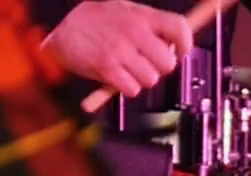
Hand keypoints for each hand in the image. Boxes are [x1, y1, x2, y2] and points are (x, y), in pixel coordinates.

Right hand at [43, 0, 193, 96]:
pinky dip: (127, 88)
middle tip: (147, 63)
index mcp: (142, 15)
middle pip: (168, 63)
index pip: (179, 28)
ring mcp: (121, 50)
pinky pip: (132, 89)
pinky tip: (118, 76)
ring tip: (128, 68)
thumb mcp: (126, 12)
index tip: (181, 53)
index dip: (186, 45)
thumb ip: (150, 26)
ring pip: (151, 80)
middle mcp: (134, 31)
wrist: (64, 29)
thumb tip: (176, 45)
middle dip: (160, 68)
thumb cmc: (97, 21)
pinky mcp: (107, 68)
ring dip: (142, 79)